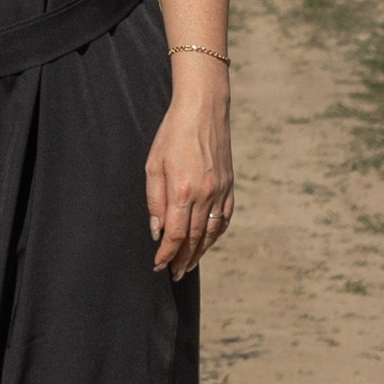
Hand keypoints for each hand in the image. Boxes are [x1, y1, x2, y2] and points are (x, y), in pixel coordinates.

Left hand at [145, 74, 233, 275]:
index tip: (158, 266)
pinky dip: (217, 234)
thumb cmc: (172, 133)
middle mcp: (204, 195)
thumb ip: (154, 200)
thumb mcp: (153, 164)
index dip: (166, 254)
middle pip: (194, 238)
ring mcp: (221, 191)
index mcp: (182, 191)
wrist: (204, 109)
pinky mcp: (230, 185)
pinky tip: (209, 241)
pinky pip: (225, 218)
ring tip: (189, 265)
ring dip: (200, 252)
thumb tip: (157, 231)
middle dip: (183, 259)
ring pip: (212, 232)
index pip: (175, 234)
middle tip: (174, 274)